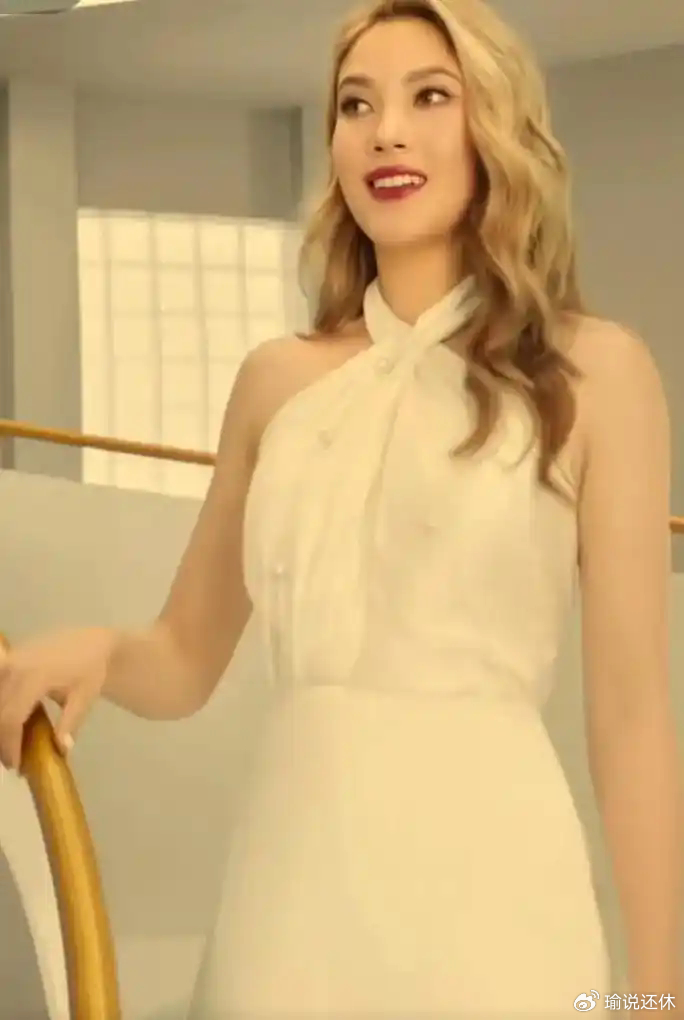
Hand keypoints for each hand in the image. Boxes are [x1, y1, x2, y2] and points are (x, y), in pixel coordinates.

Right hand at [0, 627, 114, 770]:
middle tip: (11, 760)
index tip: (16, 765)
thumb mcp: (85, 697)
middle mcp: (16, 667)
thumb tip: (63, 749)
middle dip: (2, 740)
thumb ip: (71, 722)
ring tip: (9, 743)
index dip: (10, 744)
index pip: (12, 717)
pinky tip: (9, 722)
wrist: (91, 642)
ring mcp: (10, 660)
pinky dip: (1, 706)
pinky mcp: (9, 659)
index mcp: (35, 676)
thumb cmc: (91, 670)